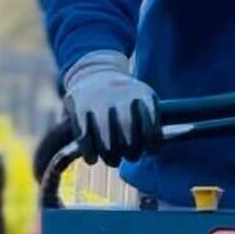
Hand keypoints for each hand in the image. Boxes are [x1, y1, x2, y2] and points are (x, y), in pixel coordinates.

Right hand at [63, 51, 159, 165]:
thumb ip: (151, 120)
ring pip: (106, 141)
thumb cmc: (125, 97)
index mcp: (143, 95)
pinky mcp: (80, 108)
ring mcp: (99, 101)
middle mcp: (121, 96)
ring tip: (114, 160)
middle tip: (132, 156)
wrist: (94, 73)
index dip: (152, 145)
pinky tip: (93, 159)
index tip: (150, 151)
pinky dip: (89, 153)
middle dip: (131, 152)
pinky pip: (85, 138)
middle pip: (129, 135)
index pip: (151, 129)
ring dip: (111, 157)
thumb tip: (154, 149)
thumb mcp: (144, 98)